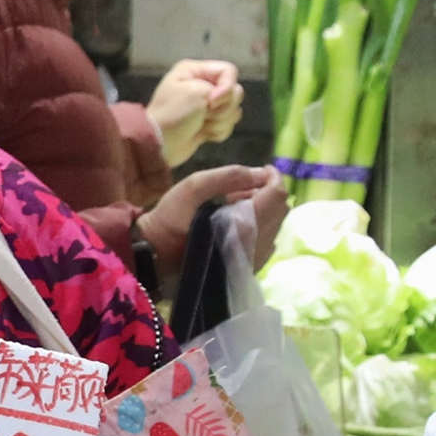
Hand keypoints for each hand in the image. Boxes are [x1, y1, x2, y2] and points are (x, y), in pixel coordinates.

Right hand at [138, 163, 288, 280]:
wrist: (154, 259)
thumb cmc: (170, 220)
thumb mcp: (193, 187)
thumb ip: (229, 176)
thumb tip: (260, 172)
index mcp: (245, 225)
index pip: (277, 195)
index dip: (273, 176)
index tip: (261, 169)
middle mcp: (257, 244)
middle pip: (281, 209)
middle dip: (266, 192)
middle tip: (238, 189)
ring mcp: (255, 258)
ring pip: (276, 224)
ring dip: (262, 209)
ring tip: (234, 205)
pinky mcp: (249, 267)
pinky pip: (267, 240)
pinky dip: (258, 225)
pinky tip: (235, 224)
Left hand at [148, 59, 245, 162]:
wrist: (160, 144)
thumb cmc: (173, 115)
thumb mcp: (197, 93)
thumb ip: (223, 90)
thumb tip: (228, 102)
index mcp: (195, 71)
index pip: (229, 71)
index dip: (226, 88)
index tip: (211, 102)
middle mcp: (202, 84)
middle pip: (235, 92)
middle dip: (223, 108)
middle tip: (204, 114)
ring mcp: (206, 105)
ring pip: (233, 111)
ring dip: (219, 122)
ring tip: (200, 126)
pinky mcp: (209, 122)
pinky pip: (228, 125)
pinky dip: (217, 132)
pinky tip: (201, 134)